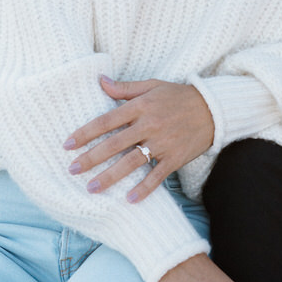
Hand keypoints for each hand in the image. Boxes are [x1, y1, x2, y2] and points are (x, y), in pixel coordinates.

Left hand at [64, 78, 214, 201]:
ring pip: (131, 162)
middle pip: (114, 144)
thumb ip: (124, 88)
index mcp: (141, 106)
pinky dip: (144, 189)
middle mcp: (149, 125)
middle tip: (72, 169)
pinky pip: (157, 176)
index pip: (106, 121)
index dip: (85, 133)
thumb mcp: (152, 86)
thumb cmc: (179, 96)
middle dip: (91, 158)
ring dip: (110, 177)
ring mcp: (162, 143)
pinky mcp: (175, 158)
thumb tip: (100, 81)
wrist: (214, 109)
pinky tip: (129, 200)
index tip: (67, 144)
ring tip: (92, 188)